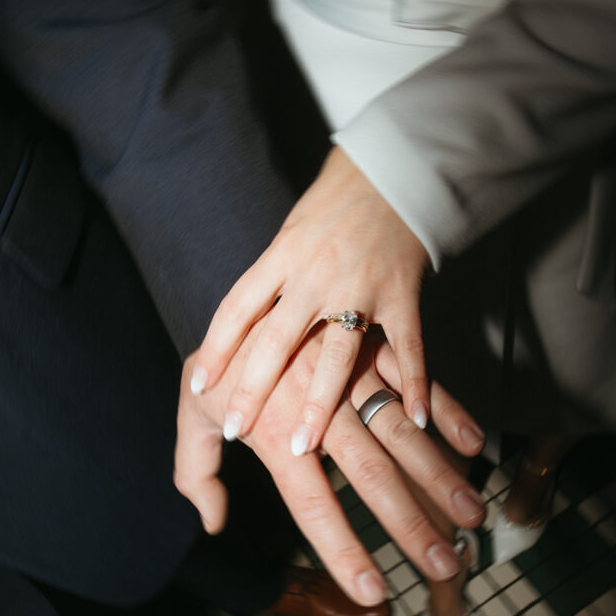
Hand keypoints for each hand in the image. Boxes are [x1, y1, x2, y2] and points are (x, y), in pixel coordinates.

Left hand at [175, 328, 484, 605]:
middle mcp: (318, 408)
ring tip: (471, 515)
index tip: (375, 592)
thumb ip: (198, 472)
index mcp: (276, 433)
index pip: (313, 505)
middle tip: (446, 565)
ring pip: (402, 433)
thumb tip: (214, 525)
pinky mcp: (372, 346)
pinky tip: (473, 444)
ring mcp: (350, 376)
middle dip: (411, 525)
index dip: (344, 551)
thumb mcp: (192, 411)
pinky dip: (445, 409)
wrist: (242, 280)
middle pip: (371, 477)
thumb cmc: (219, 361)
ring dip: (440, 476)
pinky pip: (414, 380)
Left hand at [188, 146, 430, 456]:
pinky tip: (416, 420)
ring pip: (335, 355)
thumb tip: (245, 324)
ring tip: (302, 445)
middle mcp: (315, 274)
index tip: (199, 386)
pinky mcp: (403, 295)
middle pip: (276, 340)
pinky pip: (410, 347)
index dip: (216, 348)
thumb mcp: (291, 232)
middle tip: (235, 427)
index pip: (237, 307)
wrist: (394, 171)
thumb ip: (273, 279)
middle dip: (253, 388)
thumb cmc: (336, 203)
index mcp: (282, 255)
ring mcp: (361, 287)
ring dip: (319, 404)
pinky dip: (416, 384)